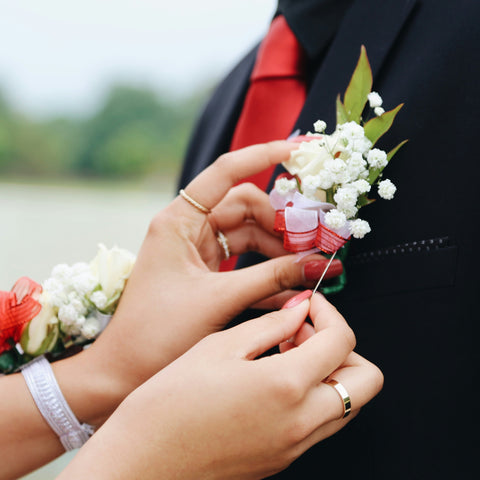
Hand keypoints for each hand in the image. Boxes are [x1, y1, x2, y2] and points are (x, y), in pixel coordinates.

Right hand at [59, 293, 382, 479]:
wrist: (142, 462)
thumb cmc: (169, 404)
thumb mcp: (219, 347)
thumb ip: (269, 326)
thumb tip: (299, 311)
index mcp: (286, 386)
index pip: (342, 340)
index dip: (330, 312)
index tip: (309, 304)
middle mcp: (301, 422)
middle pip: (366, 381)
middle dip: (344, 347)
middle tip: (305, 332)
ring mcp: (295, 446)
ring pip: (348, 404)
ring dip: (330, 371)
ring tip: (286, 353)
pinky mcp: (283, 458)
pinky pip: (321, 423)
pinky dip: (313, 395)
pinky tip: (275, 378)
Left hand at [79, 142, 342, 417]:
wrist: (124, 370)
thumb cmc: (158, 332)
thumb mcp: (219, 300)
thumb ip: (272, 278)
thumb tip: (318, 264)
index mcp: (179, 221)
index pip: (226, 172)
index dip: (264, 155)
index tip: (299, 149)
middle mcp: (188, 228)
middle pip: (246, 207)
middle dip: (281, 223)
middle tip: (313, 244)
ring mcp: (197, 250)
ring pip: (249, 235)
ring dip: (279, 251)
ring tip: (308, 269)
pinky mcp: (205, 272)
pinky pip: (244, 262)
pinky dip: (267, 272)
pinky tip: (291, 288)